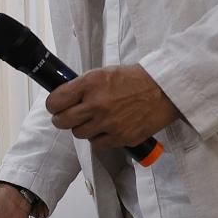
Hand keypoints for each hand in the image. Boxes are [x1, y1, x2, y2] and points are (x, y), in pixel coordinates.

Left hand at [47, 64, 178, 149]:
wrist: (164, 90)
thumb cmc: (134, 80)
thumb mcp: (103, 73)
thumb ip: (82, 86)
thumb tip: (64, 97)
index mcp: (90, 84)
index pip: (55, 101)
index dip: (54, 105)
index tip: (56, 106)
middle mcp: (96, 104)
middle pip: (62, 121)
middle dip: (62, 119)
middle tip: (68, 116)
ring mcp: (108, 123)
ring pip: (79, 134)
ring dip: (83, 128)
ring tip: (94, 120)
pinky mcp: (121, 137)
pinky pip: (97, 144)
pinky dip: (99, 139)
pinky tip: (106, 129)